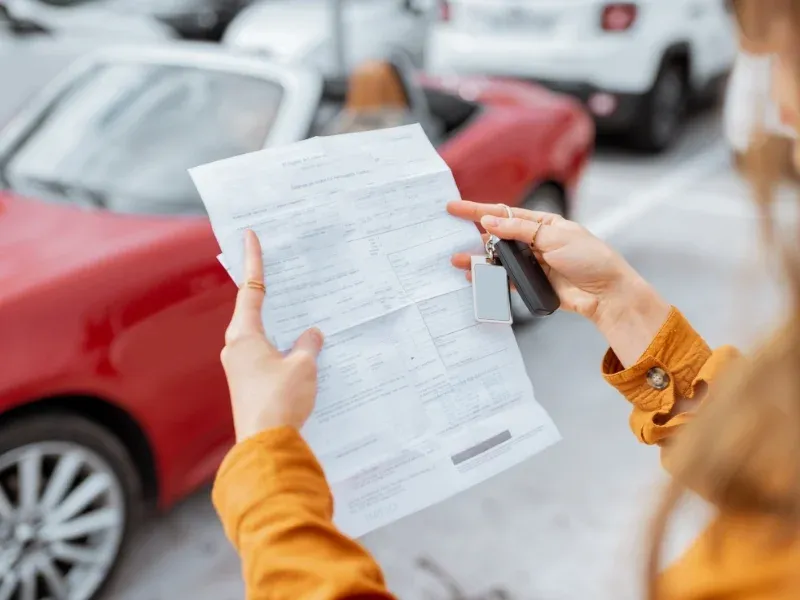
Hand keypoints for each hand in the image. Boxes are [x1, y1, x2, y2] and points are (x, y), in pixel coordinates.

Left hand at [220, 230, 323, 442]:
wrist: (265, 445)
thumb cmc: (280, 400)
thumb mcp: (303, 366)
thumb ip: (308, 345)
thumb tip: (311, 335)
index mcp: (244, 336)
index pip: (251, 289)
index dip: (253, 261)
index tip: (250, 236)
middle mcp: (237, 349)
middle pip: (253, 311)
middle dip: (268, 293)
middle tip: (280, 271)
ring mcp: (241, 369)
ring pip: (262, 336)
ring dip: (279, 325)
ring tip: (300, 313)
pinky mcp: (250, 386)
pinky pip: (267, 356)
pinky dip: (282, 348)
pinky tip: (301, 351)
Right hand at [447, 201, 670, 365]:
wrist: (607, 294)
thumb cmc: (590, 259)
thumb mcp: (555, 237)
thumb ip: (520, 230)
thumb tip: (490, 221)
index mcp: (542, 223)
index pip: (504, 214)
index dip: (477, 210)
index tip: (454, 207)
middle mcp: (534, 241)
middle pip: (496, 236)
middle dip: (472, 235)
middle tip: (448, 234)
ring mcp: (532, 263)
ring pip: (498, 258)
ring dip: (478, 259)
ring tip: (457, 260)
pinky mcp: (532, 283)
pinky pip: (505, 279)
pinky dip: (490, 278)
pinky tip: (476, 277)